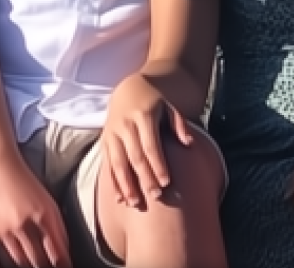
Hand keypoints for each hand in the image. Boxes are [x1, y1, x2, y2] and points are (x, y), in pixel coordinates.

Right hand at [0, 157, 71, 267]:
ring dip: (31, 264)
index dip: (63, 264)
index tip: (67, 267)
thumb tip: (62, 247)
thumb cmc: (24, 180)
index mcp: (45, 214)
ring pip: (23, 260)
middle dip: (47, 267)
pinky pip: (8, 250)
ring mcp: (9, 230)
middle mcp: (27, 224)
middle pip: (40, 260)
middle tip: (51, 267)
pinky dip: (16, 252)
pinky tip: (20, 251)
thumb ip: (55, 223)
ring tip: (37, 264)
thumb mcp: (46, 199)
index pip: (57, 250)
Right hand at [101, 73, 195, 209]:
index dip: (158, 164)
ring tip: (135, 203)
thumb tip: (189, 142)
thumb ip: (179, 123)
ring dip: (126, 185)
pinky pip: (107, 164)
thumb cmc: (154, 102)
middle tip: (156, 196)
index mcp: (143, 116)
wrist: (128, 89)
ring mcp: (112, 133)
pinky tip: (120, 198)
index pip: (150, 145)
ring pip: (117, 163)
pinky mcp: (104, 140)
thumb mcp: (168, 106)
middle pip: (134, 157)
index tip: (166, 182)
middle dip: (144, 178)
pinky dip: (113, 182)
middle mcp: (125, 125)